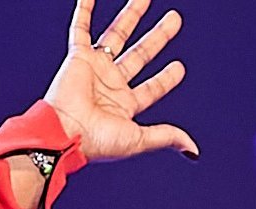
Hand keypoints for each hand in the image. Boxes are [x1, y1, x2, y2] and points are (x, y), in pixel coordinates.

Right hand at [42, 1, 195, 163]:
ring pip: (117, 36)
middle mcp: (110, 85)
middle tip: (174, 19)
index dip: (166, 78)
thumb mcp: (138, 139)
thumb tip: (192, 148)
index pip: (151, 88)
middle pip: (140, 54)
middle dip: (158, 37)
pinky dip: (84, 11)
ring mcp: (94, 69)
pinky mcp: (77, 58)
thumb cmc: (96, 142)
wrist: (64, 133)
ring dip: (131, 16)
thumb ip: (165, 136)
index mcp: (123, 106)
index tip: (180, 67)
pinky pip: (81, 29)